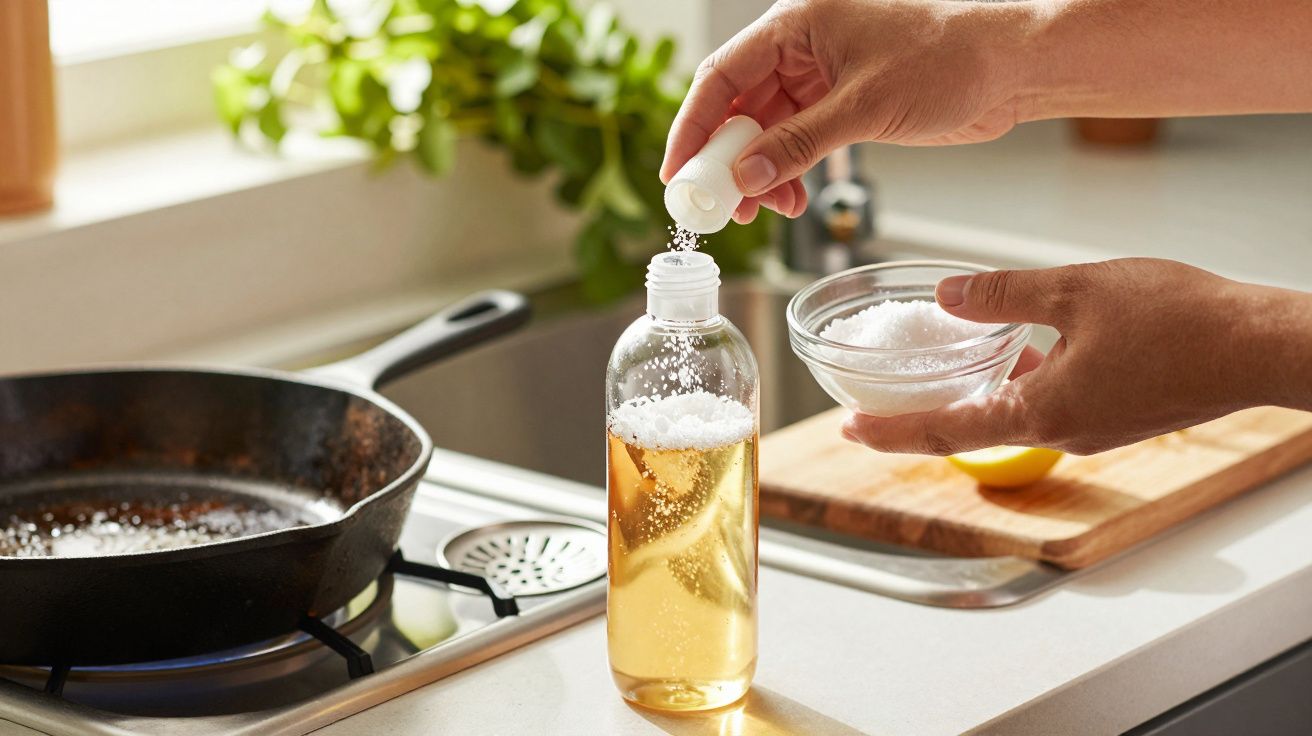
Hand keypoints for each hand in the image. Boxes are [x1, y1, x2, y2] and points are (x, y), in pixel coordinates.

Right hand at [661, 0, 1027, 223]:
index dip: (692, 126)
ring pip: (766, 129)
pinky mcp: (844, 102)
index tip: (677, 173)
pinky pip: (797, 140)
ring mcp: (822, 75)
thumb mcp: (865, 106)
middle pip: (738, 106)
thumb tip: (746, 177)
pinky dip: (789, 171)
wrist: (1012, 66)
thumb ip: (799, 143)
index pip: (721, 75)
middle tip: (721, 207)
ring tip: (767, 210)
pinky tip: (793, 199)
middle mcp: (802, 46)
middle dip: (727, 159)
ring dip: (761, 172)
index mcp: (797, 23)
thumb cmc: (949, 58)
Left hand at [842, 258, 1311, 455]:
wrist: (1262, 344)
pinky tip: (1026, 346)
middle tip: (881, 398)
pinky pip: (1054, 401)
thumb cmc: (1182, 319)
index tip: (849, 429)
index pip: (945, 429)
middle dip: (928, 408)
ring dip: (981, 388)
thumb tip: (948, 296)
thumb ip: (1002, 295)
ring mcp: (1092, 429)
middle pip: (976, 423)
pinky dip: (1025, 379)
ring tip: (947, 361)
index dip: (891, 430)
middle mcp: (1062, 432)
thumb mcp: (1074, 290)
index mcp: (1042, 412)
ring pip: (1018, 409)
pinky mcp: (1118, 416)